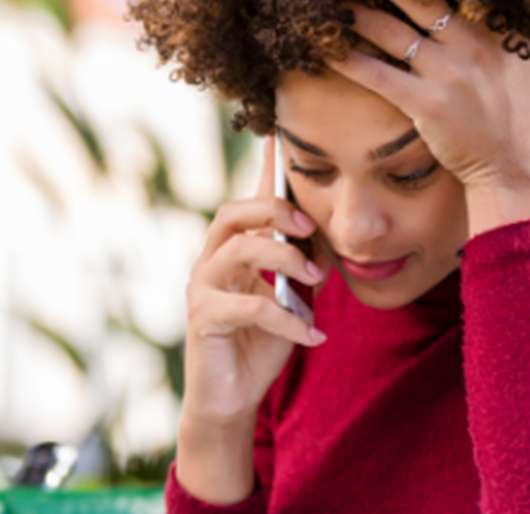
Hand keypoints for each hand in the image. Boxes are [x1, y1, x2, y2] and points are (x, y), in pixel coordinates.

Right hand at [181, 137, 328, 427]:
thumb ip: (303, 266)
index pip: (249, 201)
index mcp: (233, 249)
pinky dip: (287, 319)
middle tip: (310, 229)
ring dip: (286, 262)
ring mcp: (202, 287)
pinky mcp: (203, 318)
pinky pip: (249, 307)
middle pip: (234, 213)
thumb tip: (327, 236)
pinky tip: (313, 335)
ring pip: (239, 250)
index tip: (281, 132)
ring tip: (318, 283)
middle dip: (274, 212)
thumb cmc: (262, 344)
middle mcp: (211, 260)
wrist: (233, 398)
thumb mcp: (292, 299)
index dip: (264, 168)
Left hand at [325, 0, 529, 230]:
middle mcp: (476, 44)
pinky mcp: (427, 103)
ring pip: (393, 32)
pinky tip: (327, 50)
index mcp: (501, 29)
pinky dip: (350, 60)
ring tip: (334, 4)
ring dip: (359, 15)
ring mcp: (449, 73)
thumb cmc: (528, 115)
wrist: (516, 167)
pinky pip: (379, 75)